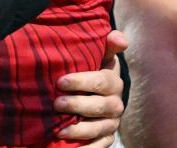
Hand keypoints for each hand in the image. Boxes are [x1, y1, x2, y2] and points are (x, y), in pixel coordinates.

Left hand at [54, 30, 127, 144]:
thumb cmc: (91, 70)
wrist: (94, 94)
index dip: (81, 82)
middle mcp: (116, 104)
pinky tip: (70, 147)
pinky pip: (99, 146)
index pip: (101, 82)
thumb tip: (120, 38)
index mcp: (113, 82)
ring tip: (59, 129)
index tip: (61, 81)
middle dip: (77, 105)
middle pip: (98, 106)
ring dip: (78, 129)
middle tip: (56, 104)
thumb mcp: (100, 56)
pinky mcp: (106, 138)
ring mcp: (111, 123)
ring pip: (97, 129)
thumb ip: (107, 45)